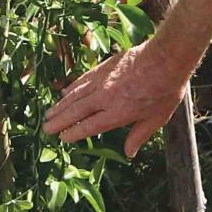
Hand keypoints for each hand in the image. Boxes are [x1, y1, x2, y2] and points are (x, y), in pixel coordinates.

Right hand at [43, 38, 192, 158]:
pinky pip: (83, 79)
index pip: (90, 126)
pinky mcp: (103, 67)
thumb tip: (129, 154)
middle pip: (77, 111)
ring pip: (75, 95)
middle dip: (60, 120)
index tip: (63, 138)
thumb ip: (139, 135)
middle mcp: (106, 98)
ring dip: (61, 105)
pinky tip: (64, 92)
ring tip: (49, 113)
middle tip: (46, 128)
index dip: (74, 133)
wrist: (166, 58)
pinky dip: (72, 87)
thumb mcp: (157, 119)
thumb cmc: (165, 91)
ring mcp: (103, 81)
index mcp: (118, 113)